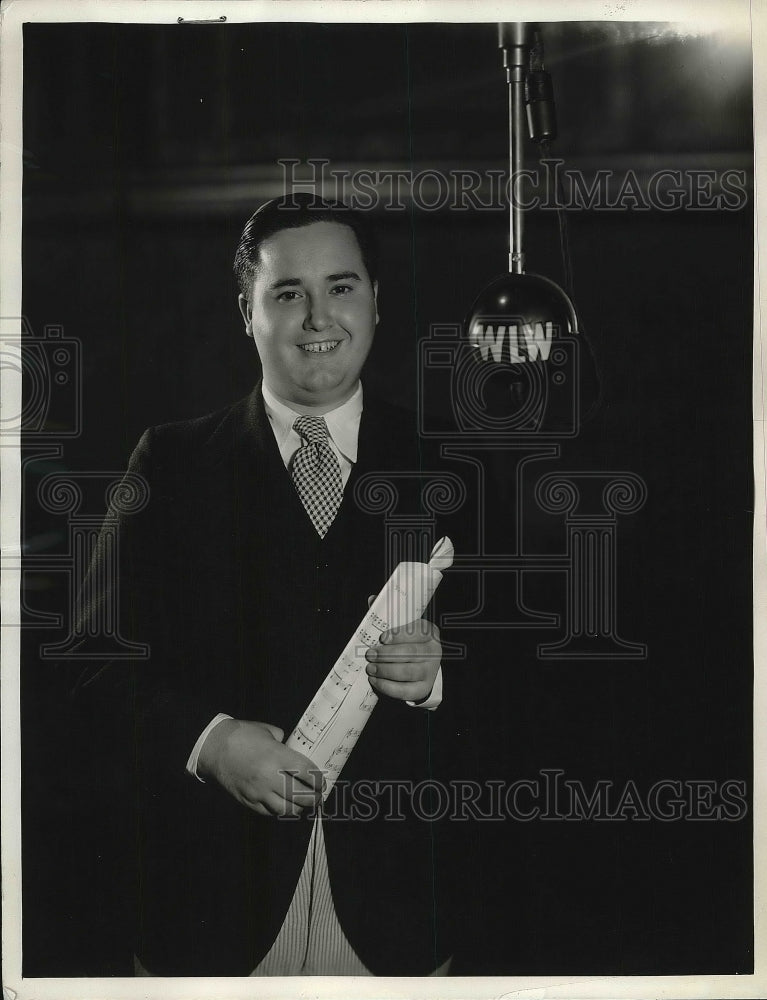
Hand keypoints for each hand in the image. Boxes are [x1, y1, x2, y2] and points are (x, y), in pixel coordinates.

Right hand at [197, 719, 323, 816]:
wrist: (213, 748)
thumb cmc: (241, 735)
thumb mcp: (267, 732)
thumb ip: (284, 742)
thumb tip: (295, 750)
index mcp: (277, 757)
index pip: (306, 773)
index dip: (318, 780)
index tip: (322, 782)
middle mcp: (269, 777)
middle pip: (300, 795)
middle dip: (313, 798)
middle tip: (318, 796)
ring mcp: (258, 792)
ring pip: (286, 809)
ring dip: (298, 808)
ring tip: (304, 804)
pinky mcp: (248, 801)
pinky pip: (269, 812)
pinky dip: (280, 810)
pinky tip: (285, 805)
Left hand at [365, 613, 441, 702]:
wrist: (420, 669)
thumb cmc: (406, 643)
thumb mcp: (400, 628)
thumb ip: (387, 615)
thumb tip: (372, 600)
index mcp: (429, 632)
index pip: (417, 631)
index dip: (399, 635)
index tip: (382, 638)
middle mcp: (434, 651)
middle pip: (411, 653)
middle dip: (387, 655)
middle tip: (370, 655)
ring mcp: (430, 671)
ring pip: (408, 672)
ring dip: (386, 671)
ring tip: (371, 668)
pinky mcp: (423, 688)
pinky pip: (405, 690)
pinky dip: (388, 687)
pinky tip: (376, 681)